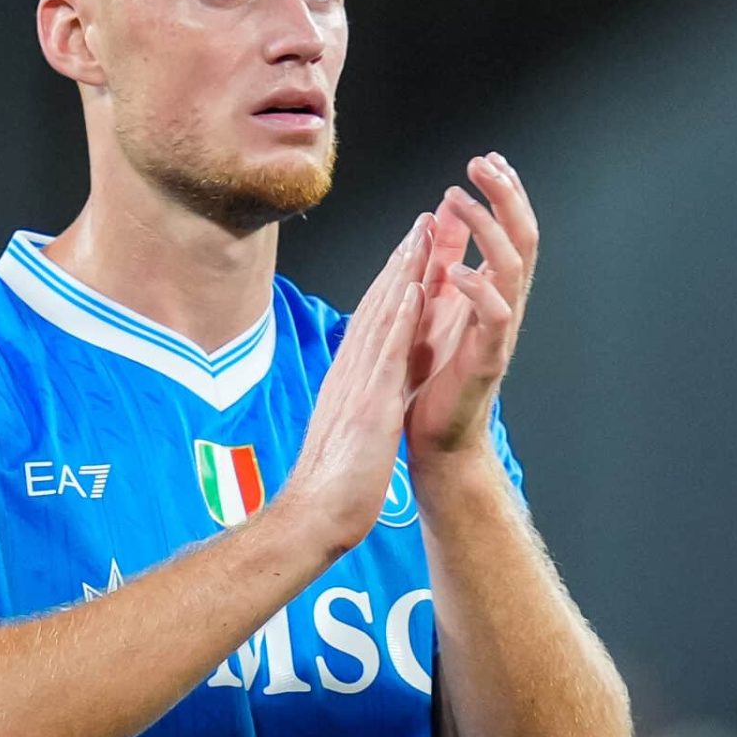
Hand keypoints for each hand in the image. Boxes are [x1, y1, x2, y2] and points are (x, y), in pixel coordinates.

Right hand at [279, 212, 431, 551]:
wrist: (313, 515)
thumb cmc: (329, 483)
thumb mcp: (345, 429)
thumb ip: (352, 402)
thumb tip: (359, 388)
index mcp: (348, 378)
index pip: (373, 321)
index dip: (392, 282)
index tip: (409, 252)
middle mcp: (350, 370)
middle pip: (378, 307)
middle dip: (401, 263)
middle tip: (421, 221)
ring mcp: (358, 382)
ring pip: (383, 316)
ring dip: (404, 273)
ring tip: (423, 234)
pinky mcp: (369, 400)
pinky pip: (388, 350)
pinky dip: (402, 315)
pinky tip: (416, 287)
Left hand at [406, 152, 538, 461]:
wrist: (434, 438)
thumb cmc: (432, 376)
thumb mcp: (435, 304)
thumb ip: (444, 259)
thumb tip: (442, 210)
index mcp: (493, 291)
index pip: (510, 231)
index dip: (505, 194)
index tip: (487, 160)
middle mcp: (505, 306)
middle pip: (523, 238)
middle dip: (505, 197)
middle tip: (480, 164)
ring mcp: (500, 332)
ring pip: (514, 268)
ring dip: (487, 228)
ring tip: (457, 199)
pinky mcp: (489, 359)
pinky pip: (496, 316)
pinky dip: (479, 287)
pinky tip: (456, 269)